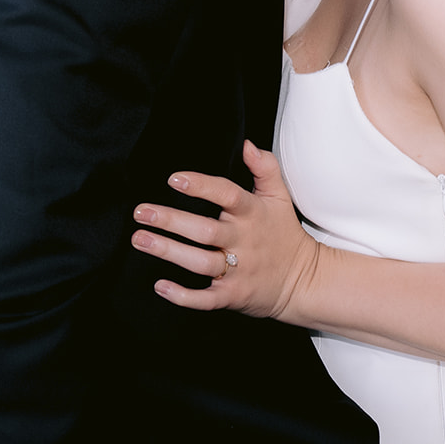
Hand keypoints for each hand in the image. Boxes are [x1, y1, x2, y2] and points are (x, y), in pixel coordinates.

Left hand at [132, 140, 320, 321]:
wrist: (304, 281)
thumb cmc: (284, 234)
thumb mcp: (280, 198)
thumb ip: (265, 168)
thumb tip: (247, 144)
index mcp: (252, 214)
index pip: (227, 194)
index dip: (201, 186)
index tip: (174, 179)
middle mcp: (243, 241)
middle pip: (205, 230)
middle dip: (171, 220)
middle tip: (141, 212)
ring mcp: (238, 270)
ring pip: (200, 262)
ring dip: (168, 251)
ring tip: (140, 240)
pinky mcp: (232, 295)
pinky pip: (205, 299)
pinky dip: (183, 295)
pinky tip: (160, 286)